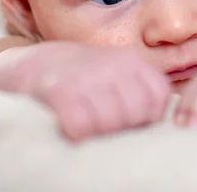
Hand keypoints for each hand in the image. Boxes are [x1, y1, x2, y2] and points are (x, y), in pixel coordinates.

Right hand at [0, 42, 171, 140]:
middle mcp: (112, 65)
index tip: (130, 122)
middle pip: (137, 112)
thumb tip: (163, 128)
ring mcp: (86, 76)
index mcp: (131, 63)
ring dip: (99, 132)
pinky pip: (82, 126)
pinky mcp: (60, 91)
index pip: (159, 98)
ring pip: (111, 122)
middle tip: (104, 126)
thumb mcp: (117, 78)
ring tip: (87, 125)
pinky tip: (69, 127)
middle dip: (124, 127)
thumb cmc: (84, 81)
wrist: (33, 65)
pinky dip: (77, 133)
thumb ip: (140, 96)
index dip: (147, 118)